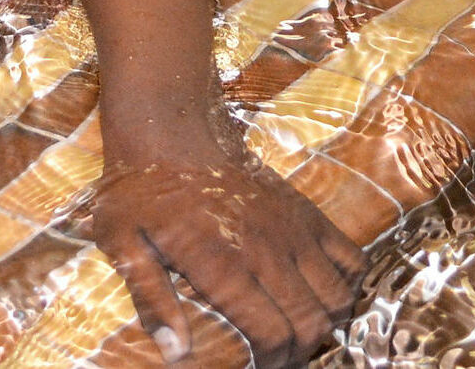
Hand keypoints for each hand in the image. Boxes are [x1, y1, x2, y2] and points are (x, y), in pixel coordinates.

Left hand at [91, 151, 363, 365]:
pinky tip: (321, 292)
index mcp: (224, 264)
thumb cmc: (139, 190)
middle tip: (277, 355)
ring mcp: (292, 227)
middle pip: (313, 322)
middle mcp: (268, 249)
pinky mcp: (304, 210)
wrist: (169, 129)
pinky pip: (351, 255)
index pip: (274, 334)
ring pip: (339, 294)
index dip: (273, 362)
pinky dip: (348, 283)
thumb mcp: (123, 244)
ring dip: (326, 321)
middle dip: (300, 351)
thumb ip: (152, 300)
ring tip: (299, 328)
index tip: (257, 366)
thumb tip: (175, 354)